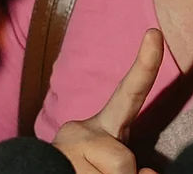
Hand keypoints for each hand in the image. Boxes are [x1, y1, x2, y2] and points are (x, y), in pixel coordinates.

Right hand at [52, 29, 163, 173]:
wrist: (37, 173)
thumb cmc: (86, 170)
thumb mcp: (116, 165)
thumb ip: (130, 163)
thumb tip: (146, 172)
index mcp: (105, 127)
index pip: (129, 94)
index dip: (145, 65)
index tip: (155, 33)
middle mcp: (83, 132)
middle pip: (123, 159)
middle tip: (99, 173)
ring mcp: (67, 149)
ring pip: (116, 172)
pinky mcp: (53, 163)